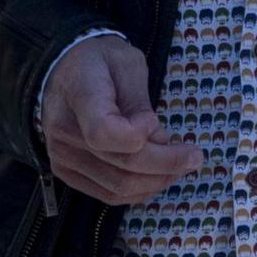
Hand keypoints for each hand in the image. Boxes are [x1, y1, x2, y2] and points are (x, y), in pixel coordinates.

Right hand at [42, 35, 202, 205]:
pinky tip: (158, 176)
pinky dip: (139, 191)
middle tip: (194, 157)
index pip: (103, 132)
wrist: (64, 71)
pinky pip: (108, 195)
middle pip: (120, 165)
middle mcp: (64, 132)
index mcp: (79, 94)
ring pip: (117, 187)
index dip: (136, 135)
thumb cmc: (101, 61)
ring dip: (156, 181)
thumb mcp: (127, 64)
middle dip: (165, 164)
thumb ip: (141, 103)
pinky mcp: (67, 174)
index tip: (153, 120)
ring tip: (180, 166)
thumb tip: (159, 142)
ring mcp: (62, 158)